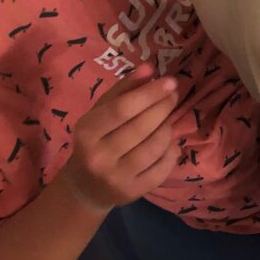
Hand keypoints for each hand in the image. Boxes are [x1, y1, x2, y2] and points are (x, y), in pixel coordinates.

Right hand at [61, 68, 179, 213]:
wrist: (85, 186)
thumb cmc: (96, 139)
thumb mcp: (101, 111)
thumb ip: (124, 88)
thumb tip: (150, 67)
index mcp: (86, 131)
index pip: (122, 109)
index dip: (150, 93)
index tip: (170, 82)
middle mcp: (99, 157)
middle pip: (142, 127)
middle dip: (163, 106)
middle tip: (173, 95)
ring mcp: (117, 178)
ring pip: (156, 146)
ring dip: (168, 128)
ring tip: (166, 120)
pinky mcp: (133, 192)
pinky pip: (164, 167)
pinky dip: (172, 151)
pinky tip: (167, 143)